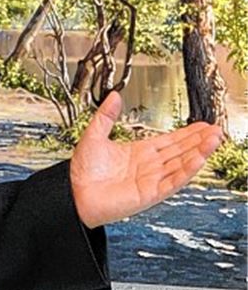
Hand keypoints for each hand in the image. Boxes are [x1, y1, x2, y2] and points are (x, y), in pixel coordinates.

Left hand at [70, 91, 223, 228]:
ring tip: (215, 140)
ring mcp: (151, 180)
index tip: (203, 125)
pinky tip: (199, 159)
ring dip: (198, 152)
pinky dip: (186, 170)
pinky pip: (172, 181)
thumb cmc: (82, 171)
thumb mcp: (94, 135)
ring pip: (181, 164)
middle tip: (216, 130)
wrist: (73, 193)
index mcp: (139, 153)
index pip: (169, 141)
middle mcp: (148, 166)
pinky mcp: (150, 193)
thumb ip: (106, 116)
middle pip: (180, 151)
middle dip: (199, 140)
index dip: (187, 134)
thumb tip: (113, 95)